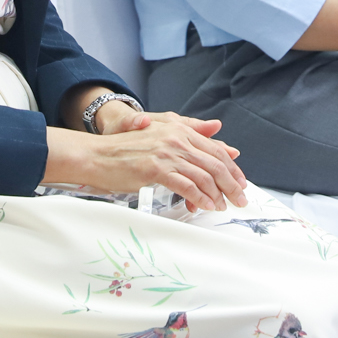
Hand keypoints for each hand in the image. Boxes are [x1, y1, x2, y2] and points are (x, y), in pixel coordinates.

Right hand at [46, 112, 247, 212]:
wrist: (97, 156)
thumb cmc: (126, 152)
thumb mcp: (159, 142)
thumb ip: (187, 140)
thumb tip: (216, 140)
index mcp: (178, 130)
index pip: (215, 149)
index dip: (232, 168)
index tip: (240, 183)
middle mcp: (176, 138)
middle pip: (215, 162)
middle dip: (231, 184)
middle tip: (240, 200)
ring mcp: (166, 153)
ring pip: (204, 175)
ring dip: (217, 195)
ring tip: (222, 207)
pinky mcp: (156, 169)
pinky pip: (186, 186)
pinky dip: (199, 198)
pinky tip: (203, 207)